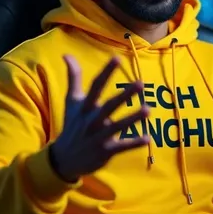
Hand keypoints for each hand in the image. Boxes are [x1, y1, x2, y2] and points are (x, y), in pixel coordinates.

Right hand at [49, 55, 149, 181]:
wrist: (64, 159)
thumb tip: (66, 54)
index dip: (106, 72)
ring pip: (117, 126)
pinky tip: (148, 138)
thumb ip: (73, 77)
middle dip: (124, 95)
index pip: (96, 86)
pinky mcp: (105, 151)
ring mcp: (98, 137)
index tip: (117, 58)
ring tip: (148, 110)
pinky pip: (121, 147)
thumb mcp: (71, 101)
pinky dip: (134, 143)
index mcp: (85, 107)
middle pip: (109, 106)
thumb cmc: (72, 124)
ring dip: (132, 119)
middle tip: (140, 84)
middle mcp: (91, 120)